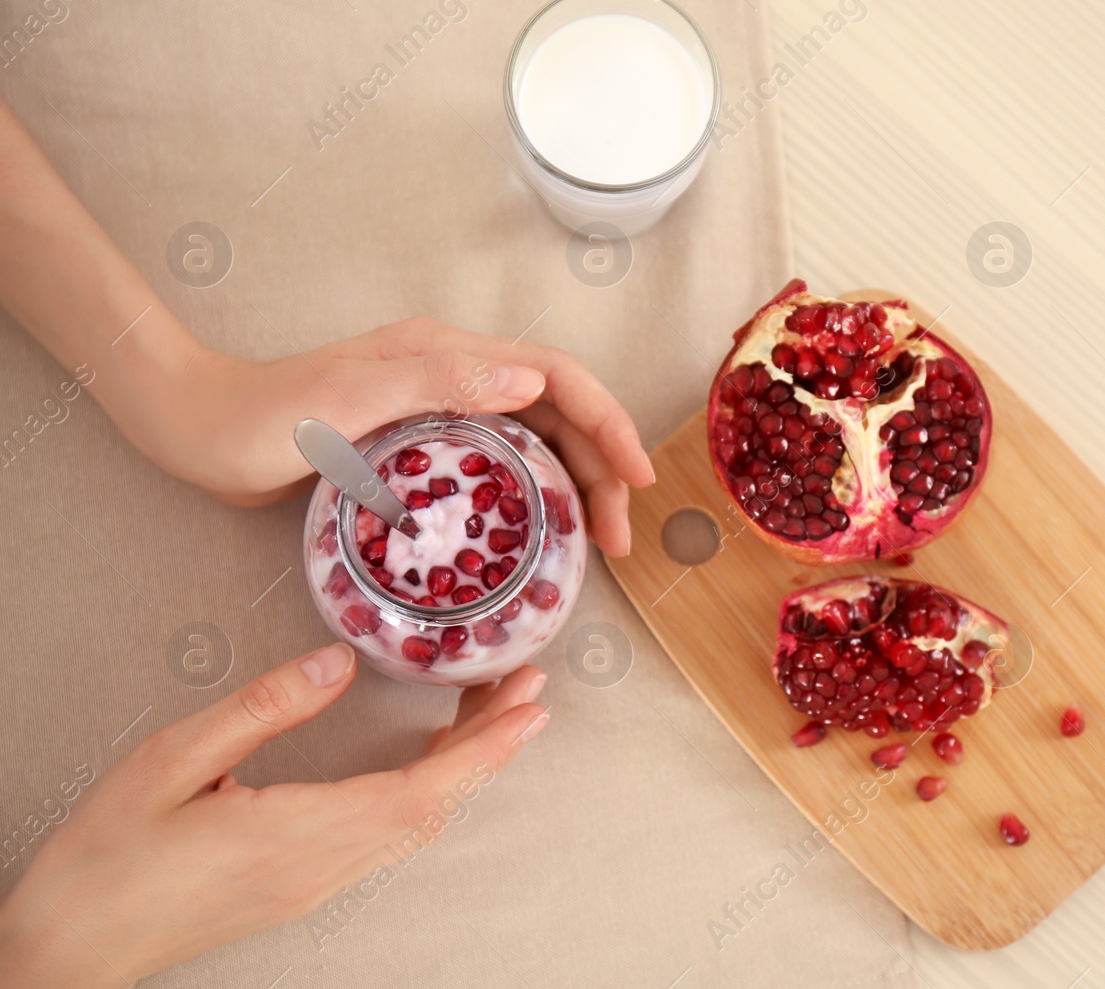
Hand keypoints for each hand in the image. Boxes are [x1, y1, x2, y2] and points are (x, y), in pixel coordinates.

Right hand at [0, 645, 550, 986]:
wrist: (65, 949)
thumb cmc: (104, 860)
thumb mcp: (172, 762)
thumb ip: (263, 709)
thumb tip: (338, 663)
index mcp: (294, 835)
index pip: (417, 792)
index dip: (482, 752)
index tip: (529, 712)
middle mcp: (319, 867)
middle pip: (431, 806)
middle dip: (488, 747)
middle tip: (527, 688)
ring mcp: (313, 883)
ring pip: (412, 824)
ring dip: (460, 768)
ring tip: (489, 709)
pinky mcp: (298, 886)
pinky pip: (384, 837)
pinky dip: (423, 791)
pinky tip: (427, 760)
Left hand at [135, 317, 653, 554]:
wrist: (197, 429)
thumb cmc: (260, 417)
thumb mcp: (348, 399)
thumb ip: (438, 382)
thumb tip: (533, 383)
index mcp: (447, 352)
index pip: (557, 376)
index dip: (608, 422)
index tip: (636, 480)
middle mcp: (453, 373)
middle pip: (558, 412)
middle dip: (602, 467)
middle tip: (619, 536)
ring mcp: (438, 408)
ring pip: (534, 440)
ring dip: (574, 486)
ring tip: (596, 543)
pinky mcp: (420, 444)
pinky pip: (499, 464)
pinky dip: (533, 496)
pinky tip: (537, 535)